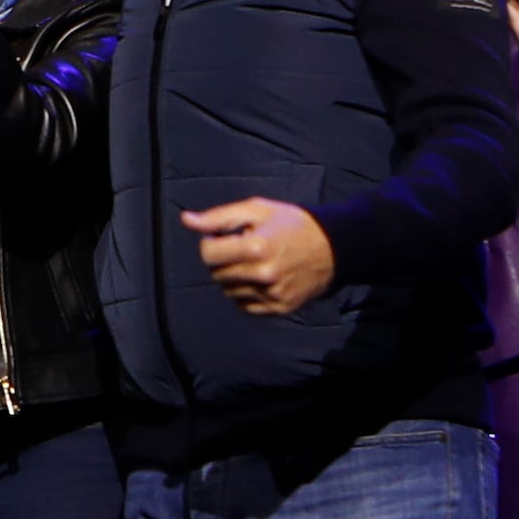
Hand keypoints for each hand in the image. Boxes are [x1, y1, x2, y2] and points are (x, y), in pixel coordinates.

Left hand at [181, 197, 336, 315]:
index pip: (208, 254)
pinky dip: (245, 292)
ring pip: (228, 291)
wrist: (333, 248)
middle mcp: (263, 275)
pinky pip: (243, 305)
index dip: (210, 242)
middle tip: (241, 248)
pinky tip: (259, 278)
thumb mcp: (257, 210)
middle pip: (216, 273)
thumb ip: (218, 217)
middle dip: (222, 259)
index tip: (223, 237)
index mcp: (257, 247)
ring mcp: (271, 294)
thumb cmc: (292, 224)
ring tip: (253, 262)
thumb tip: (186, 220)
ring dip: (233, 277)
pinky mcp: (278, 308)